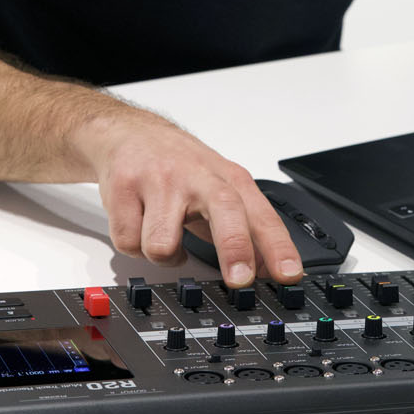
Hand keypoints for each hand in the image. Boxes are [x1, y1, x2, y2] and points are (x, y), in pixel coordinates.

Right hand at [75, 106, 303, 285]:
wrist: (127, 133)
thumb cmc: (179, 165)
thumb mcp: (218, 186)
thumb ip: (244, 227)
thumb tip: (268, 270)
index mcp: (227, 179)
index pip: (261, 215)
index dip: (277, 247)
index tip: (289, 275)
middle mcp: (198, 176)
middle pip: (225, 209)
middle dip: (234, 248)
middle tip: (240, 280)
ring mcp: (160, 180)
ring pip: (162, 244)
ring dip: (164, 255)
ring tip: (164, 237)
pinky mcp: (124, 186)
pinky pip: (129, 241)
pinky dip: (135, 245)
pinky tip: (141, 224)